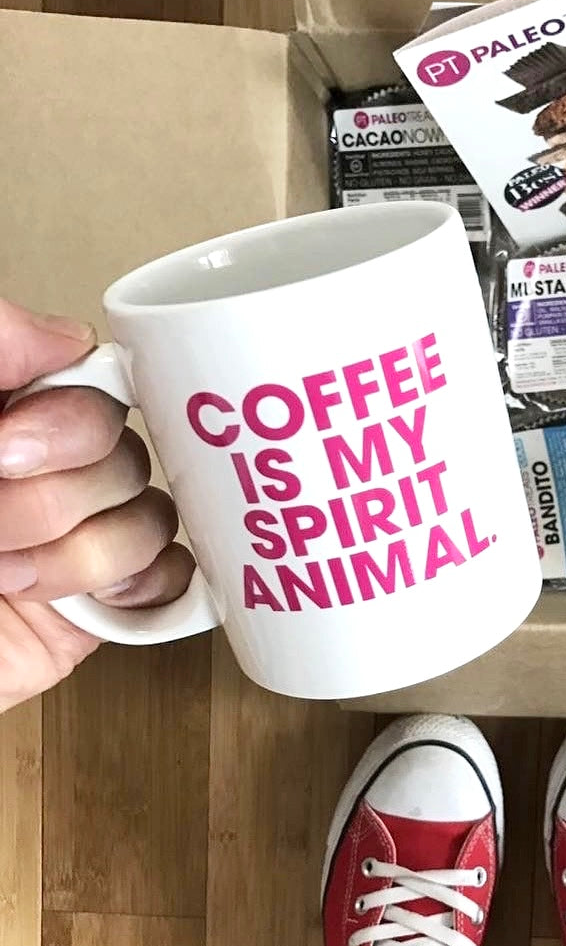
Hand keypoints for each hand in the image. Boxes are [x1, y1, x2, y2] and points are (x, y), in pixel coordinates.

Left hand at [0, 299, 194, 713]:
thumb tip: (67, 339)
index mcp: (5, 423)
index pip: (92, 393)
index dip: (70, 426)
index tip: (2, 452)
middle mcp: (44, 475)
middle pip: (127, 459)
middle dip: (52, 503)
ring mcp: (75, 540)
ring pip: (150, 519)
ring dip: (77, 558)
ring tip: (5, 579)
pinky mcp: (97, 606)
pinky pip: (170, 578)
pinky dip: (142, 587)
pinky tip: (87, 600)